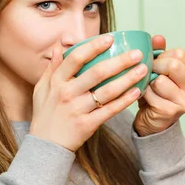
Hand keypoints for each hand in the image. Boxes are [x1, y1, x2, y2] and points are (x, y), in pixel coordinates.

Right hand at [30, 35, 147, 151]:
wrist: (45, 145)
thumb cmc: (45, 114)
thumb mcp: (42, 88)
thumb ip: (52, 67)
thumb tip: (60, 46)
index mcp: (56, 81)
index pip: (76, 58)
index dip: (94, 46)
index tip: (110, 38)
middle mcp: (67, 93)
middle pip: (97, 73)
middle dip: (120, 61)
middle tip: (137, 53)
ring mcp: (77, 110)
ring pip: (107, 91)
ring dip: (127, 79)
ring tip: (143, 70)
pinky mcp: (87, 125)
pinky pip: (110, 110)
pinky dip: (124, 101)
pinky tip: (136, 92)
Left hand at [133, 35, 184, 136]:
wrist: (150, 122)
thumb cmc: (153, 94)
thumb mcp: (156, 71)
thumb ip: (158, 53)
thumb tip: (158, 38)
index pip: (179, 54)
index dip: (162, 55)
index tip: (153, 62)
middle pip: (173, 65)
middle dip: (154, 66)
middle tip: (146, 73)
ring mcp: (183, 101)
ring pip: (160, 80)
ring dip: (147, 82)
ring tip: (146, 87)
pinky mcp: (171, 111)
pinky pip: (151, 94)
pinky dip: (143, 94)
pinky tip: (143, 99)